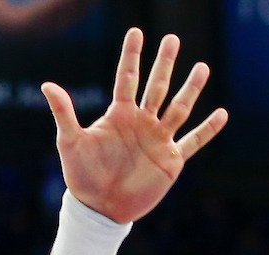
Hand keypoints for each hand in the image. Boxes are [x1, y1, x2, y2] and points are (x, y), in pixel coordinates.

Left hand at [43, 29, 227, 223]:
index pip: (127, 78)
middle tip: (173, 39)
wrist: (98, 208)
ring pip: (178, 108)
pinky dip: (207, 129)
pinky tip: (221, 114)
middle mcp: (140, 123)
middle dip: (164, 64)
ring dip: (190, 89)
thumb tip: (47, 85)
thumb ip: (64, 112)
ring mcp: (157, 140)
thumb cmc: (81, 175)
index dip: (131, 56)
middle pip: (156, 87)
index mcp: (118, 116)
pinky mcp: (170, 160)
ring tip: (202, 67)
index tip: (137, 32)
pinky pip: (193, 141)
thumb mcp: (70, 142)